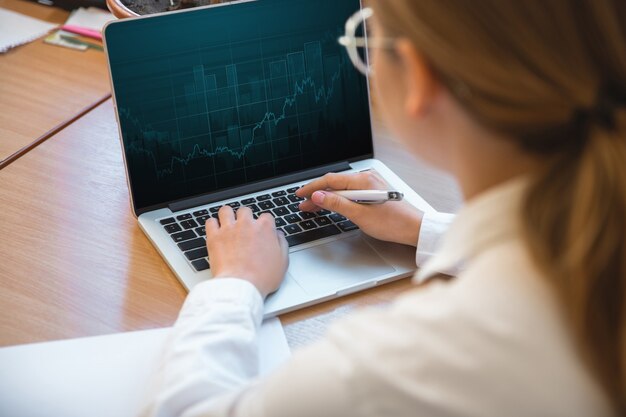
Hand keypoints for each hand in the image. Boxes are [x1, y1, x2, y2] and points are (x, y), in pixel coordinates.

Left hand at [206, 206, 288, 297]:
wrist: (241, 286)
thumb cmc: (262, 277)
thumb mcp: (283, 262)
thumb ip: (282, 244)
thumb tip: (278, 235)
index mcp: (265, 228)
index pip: (266, 216)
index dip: (264, 224)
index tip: (262, 232)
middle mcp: (246, 224)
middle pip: (245, 210)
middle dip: (245, 218)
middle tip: (244, 228)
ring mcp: (229, 229)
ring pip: (226, 210)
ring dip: (227, 216)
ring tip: (228, 224)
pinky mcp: (214, 237)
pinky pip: (210, 222)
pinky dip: (213, 225)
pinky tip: (216, 231)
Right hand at [296, 171, 423, 245]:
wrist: (414, 228)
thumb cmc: (392, 223)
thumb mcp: (360, 215)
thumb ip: (337, 203)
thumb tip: (318, 195)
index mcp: (363, 181)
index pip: (330, 180)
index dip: (313, 188)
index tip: (300, 194)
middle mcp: (367, 178)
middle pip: (335, 183)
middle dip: (318, 193)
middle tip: (304, 205)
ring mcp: (371, 184)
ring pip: (342, 188)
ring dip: (327, 196)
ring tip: (314, 206)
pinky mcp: (374, 191)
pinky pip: (351, 191)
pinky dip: (339, 198)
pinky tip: (333, 204)